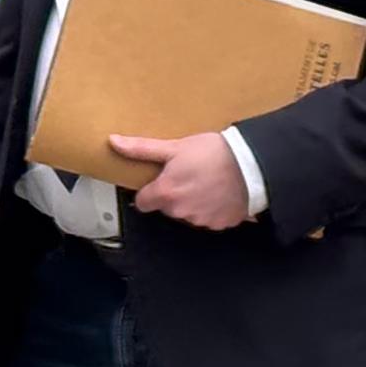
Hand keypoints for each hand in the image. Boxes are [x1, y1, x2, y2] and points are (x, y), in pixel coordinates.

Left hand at [106, 129, 249, 229]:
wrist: (252, 165)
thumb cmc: (213, 153)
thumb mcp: (175, 147)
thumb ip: (141, 149)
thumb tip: (113, 142)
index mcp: (165, 194)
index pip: (143, 202)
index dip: (150, 190)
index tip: (160, 179)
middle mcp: (180, 212)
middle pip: (166, 207)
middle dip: (173, 193)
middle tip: (187, 173)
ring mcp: (201, 220)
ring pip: (188, 213)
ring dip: (192, 201)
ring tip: (205, 180)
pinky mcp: (220, 224)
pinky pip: (209, 218)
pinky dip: (211, 208)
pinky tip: (219, 191)